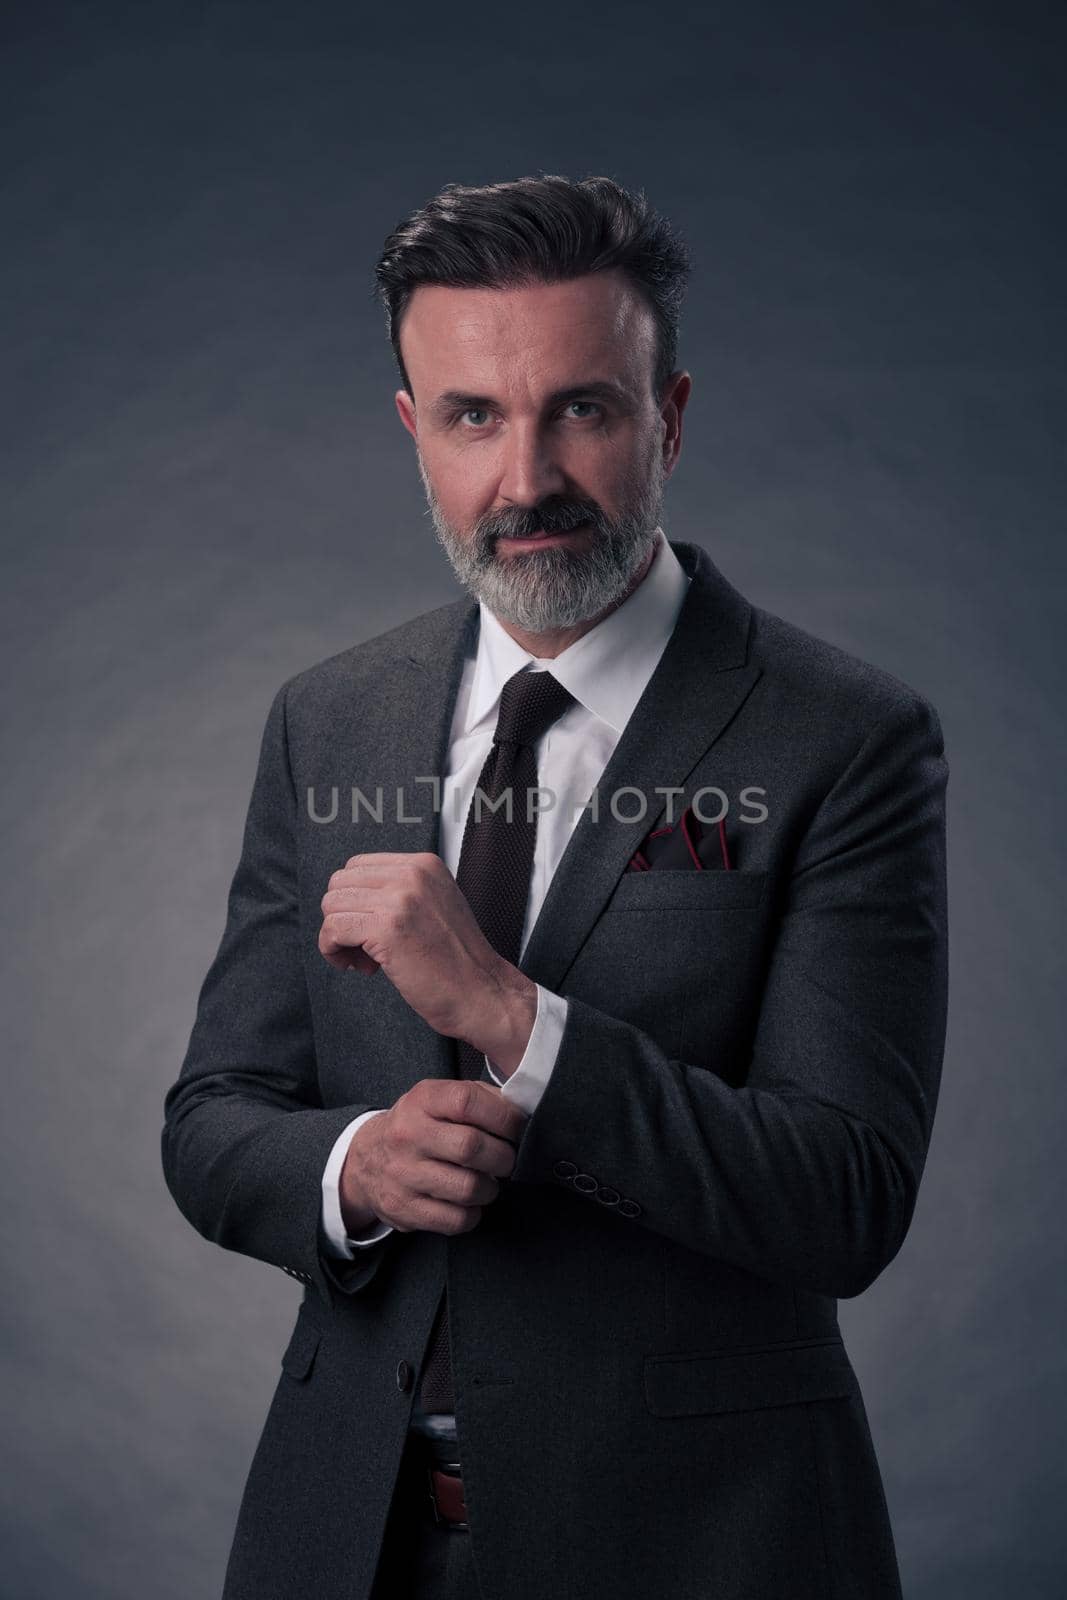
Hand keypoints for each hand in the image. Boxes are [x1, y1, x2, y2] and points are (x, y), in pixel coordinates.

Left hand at [319, 851, 535, 1062]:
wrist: (481, 993)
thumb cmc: (457, 961)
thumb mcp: (436, 904)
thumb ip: (401, 891)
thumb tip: (351, 897)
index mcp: (424, 864)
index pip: (358, 866)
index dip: (355, 901)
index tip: (370, 928)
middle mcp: (412, 873)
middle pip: (340, 883)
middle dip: (342, 916)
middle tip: (364, 948)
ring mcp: (400, 898)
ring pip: (331, 904)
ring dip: (337, 937)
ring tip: (365, 960)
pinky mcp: (386, 927)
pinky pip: (332, 929)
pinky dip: (334, 951)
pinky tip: (361, 967)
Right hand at [340, 1079, 527, 1235]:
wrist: (366, 1158)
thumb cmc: (419, 1125)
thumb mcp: (440, 1098)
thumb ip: (480, 1098)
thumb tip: (522, 1114)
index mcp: (422, 1100)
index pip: (468, 1102)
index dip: (503, 1117)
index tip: (517, 1129)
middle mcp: (408, 1134)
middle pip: (471, 1148)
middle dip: (503, 1158)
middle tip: (507, 1161)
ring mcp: (403, 1174)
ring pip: (468, 1188)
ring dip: (490, 1189)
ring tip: (488, 1181)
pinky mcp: (403, 1208)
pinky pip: (455, 1220)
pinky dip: (473, 1214)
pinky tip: (469, 1202)